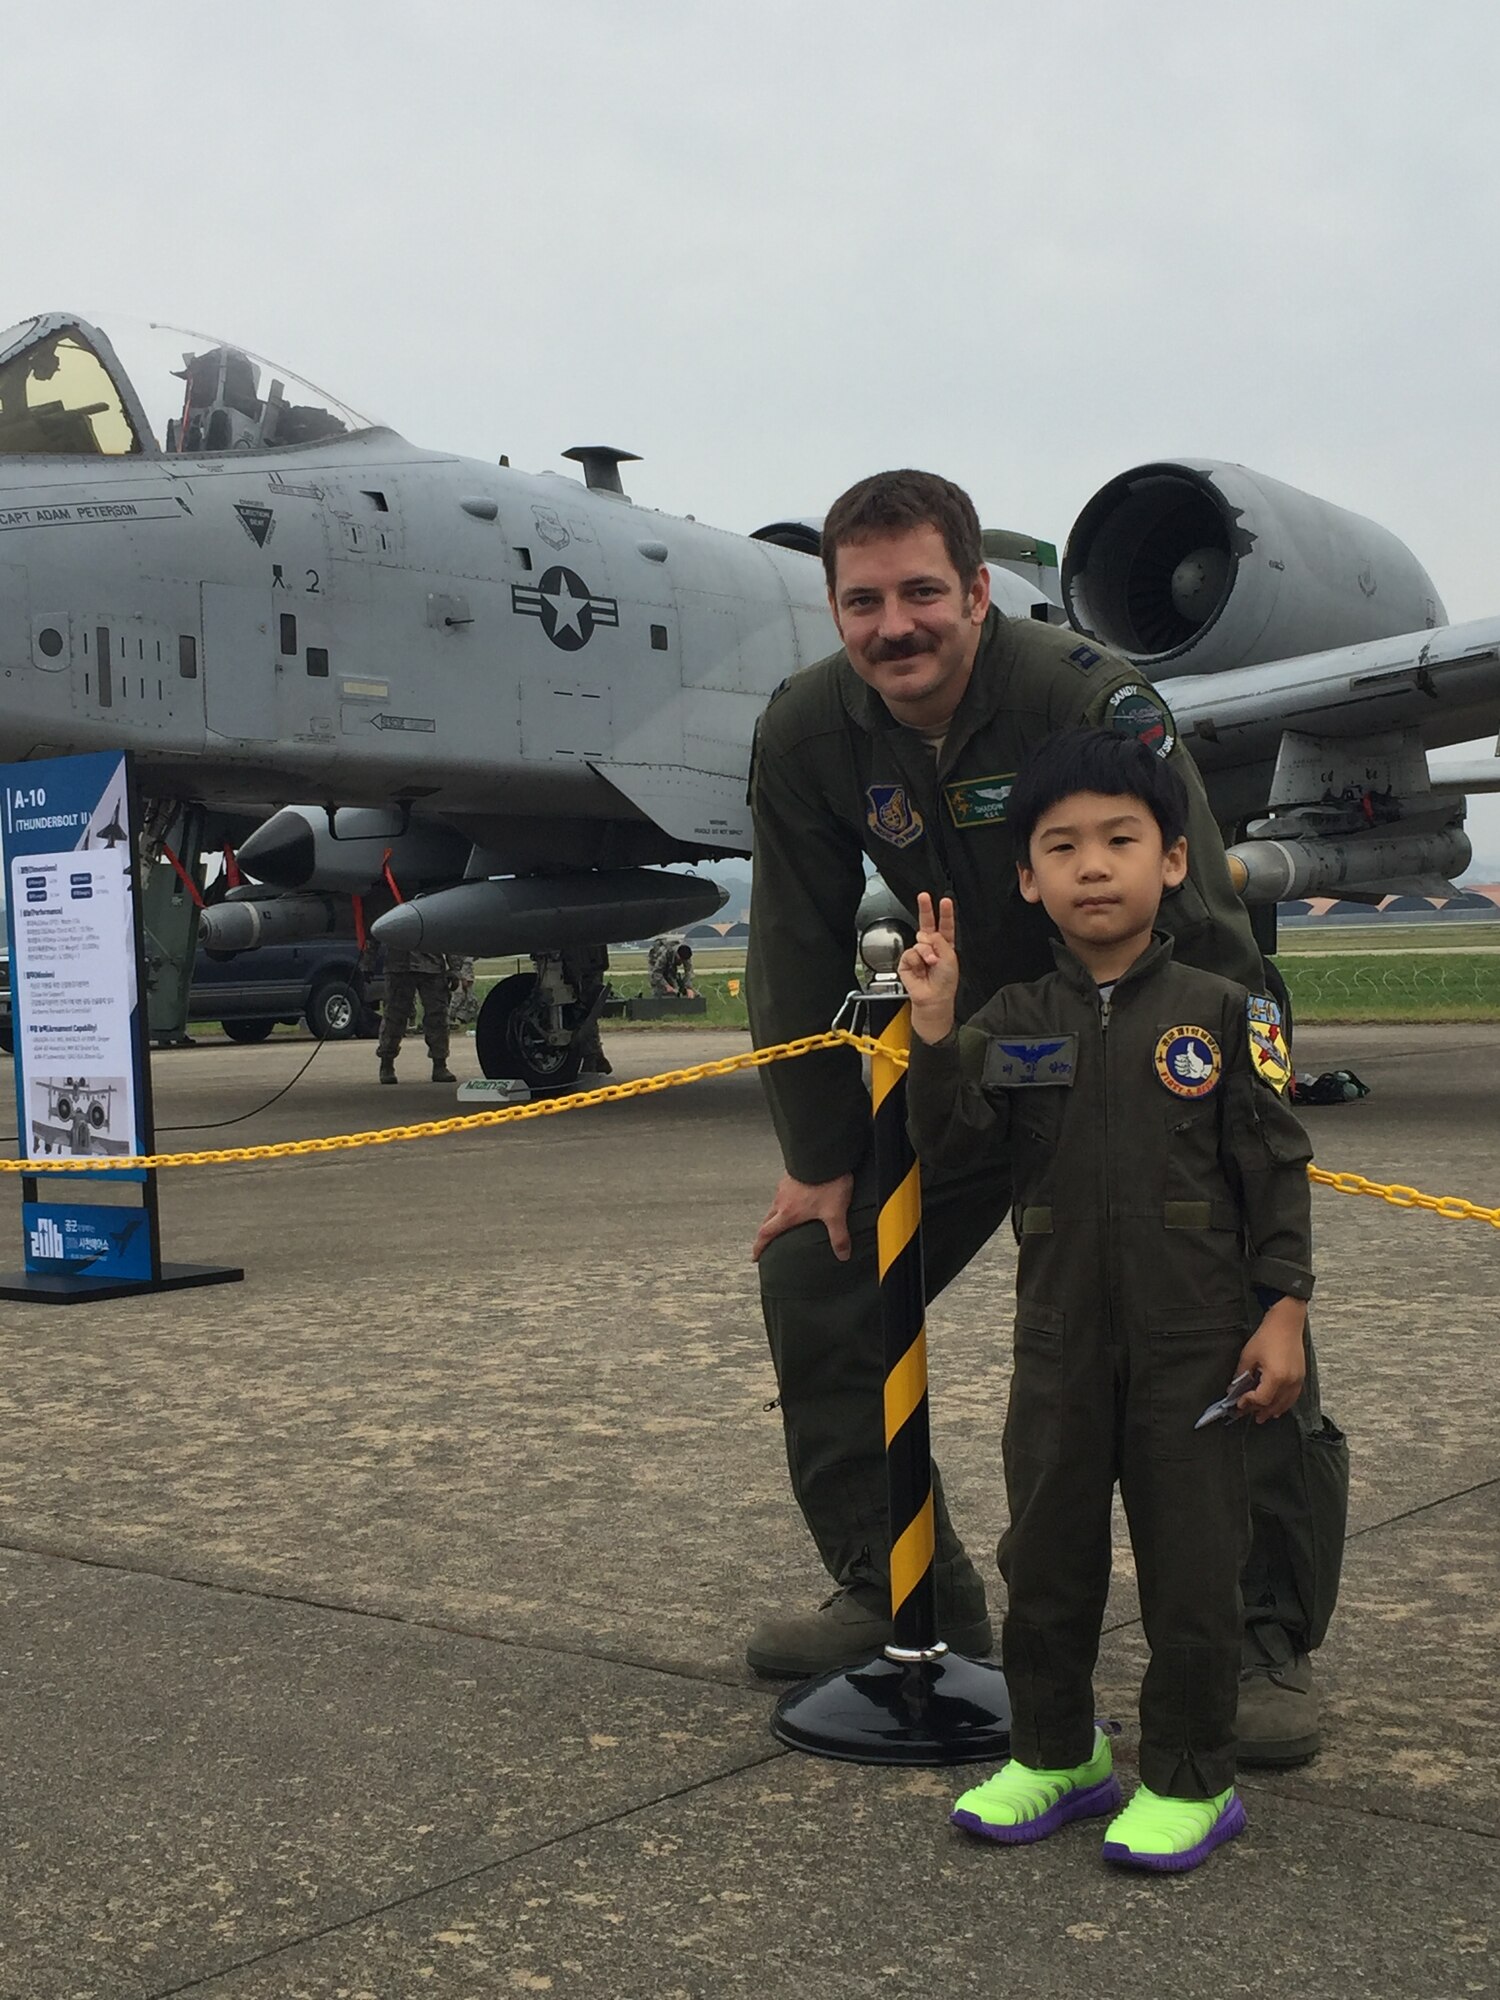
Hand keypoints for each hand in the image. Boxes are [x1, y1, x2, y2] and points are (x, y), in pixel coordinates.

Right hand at [751, 1171, 854, 1262]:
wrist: (823, 1155)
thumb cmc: (826, 1184)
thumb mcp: (835, 1213)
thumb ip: (839, 1236)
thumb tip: (843, 1255)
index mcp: (788, 1213)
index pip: (767, 1234)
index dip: (759, 1247)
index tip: (755, 1256)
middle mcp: (781, 1200)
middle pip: (767, 1220)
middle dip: (766, 1233)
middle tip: (767, 1241)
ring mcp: (784, 1186)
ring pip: (775, 1205)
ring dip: (775, 1215)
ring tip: (784, 1220)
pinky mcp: (790, 1174)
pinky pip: (783, 1192)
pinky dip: (785, 1200)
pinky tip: (796, 1199)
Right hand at [898, 893, 959, 1040]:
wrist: (934, 998)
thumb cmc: (945, 982)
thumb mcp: (950, 957)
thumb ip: (939, 941)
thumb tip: (925, 936)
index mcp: (944, 945)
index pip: (944, 926)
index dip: (945, 913)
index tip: (945, 900)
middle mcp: (931, 947)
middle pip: (926, 924)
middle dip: (925, 909)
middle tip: (923, 896)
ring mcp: (918, 953)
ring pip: (919, 941)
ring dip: (927, 952)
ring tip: (931, 964)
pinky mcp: (906, 961)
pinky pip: (910, 952)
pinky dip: (916, 960)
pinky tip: (919, 968)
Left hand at [1235, 1298, 1307, 1422]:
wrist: (1286, 1323)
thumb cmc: (1268, 1336)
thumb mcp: (1248, 1355)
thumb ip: (1241, 1375)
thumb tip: (1233, 1389)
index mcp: (1276, 1377)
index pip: (1261, 1399)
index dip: (1248, 1403)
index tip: (1239, 1403)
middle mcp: (1290, 1382)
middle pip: (1273, 1405)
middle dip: (1259, 1410)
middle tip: (1246, 1413)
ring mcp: (1297, 1380)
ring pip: (1285, 1404)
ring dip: (1272, 1411)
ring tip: (1261, 1416)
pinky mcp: (1301, 1377)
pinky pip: (1293, 1398)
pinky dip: (1284, 1405)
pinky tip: (1277, 1408)